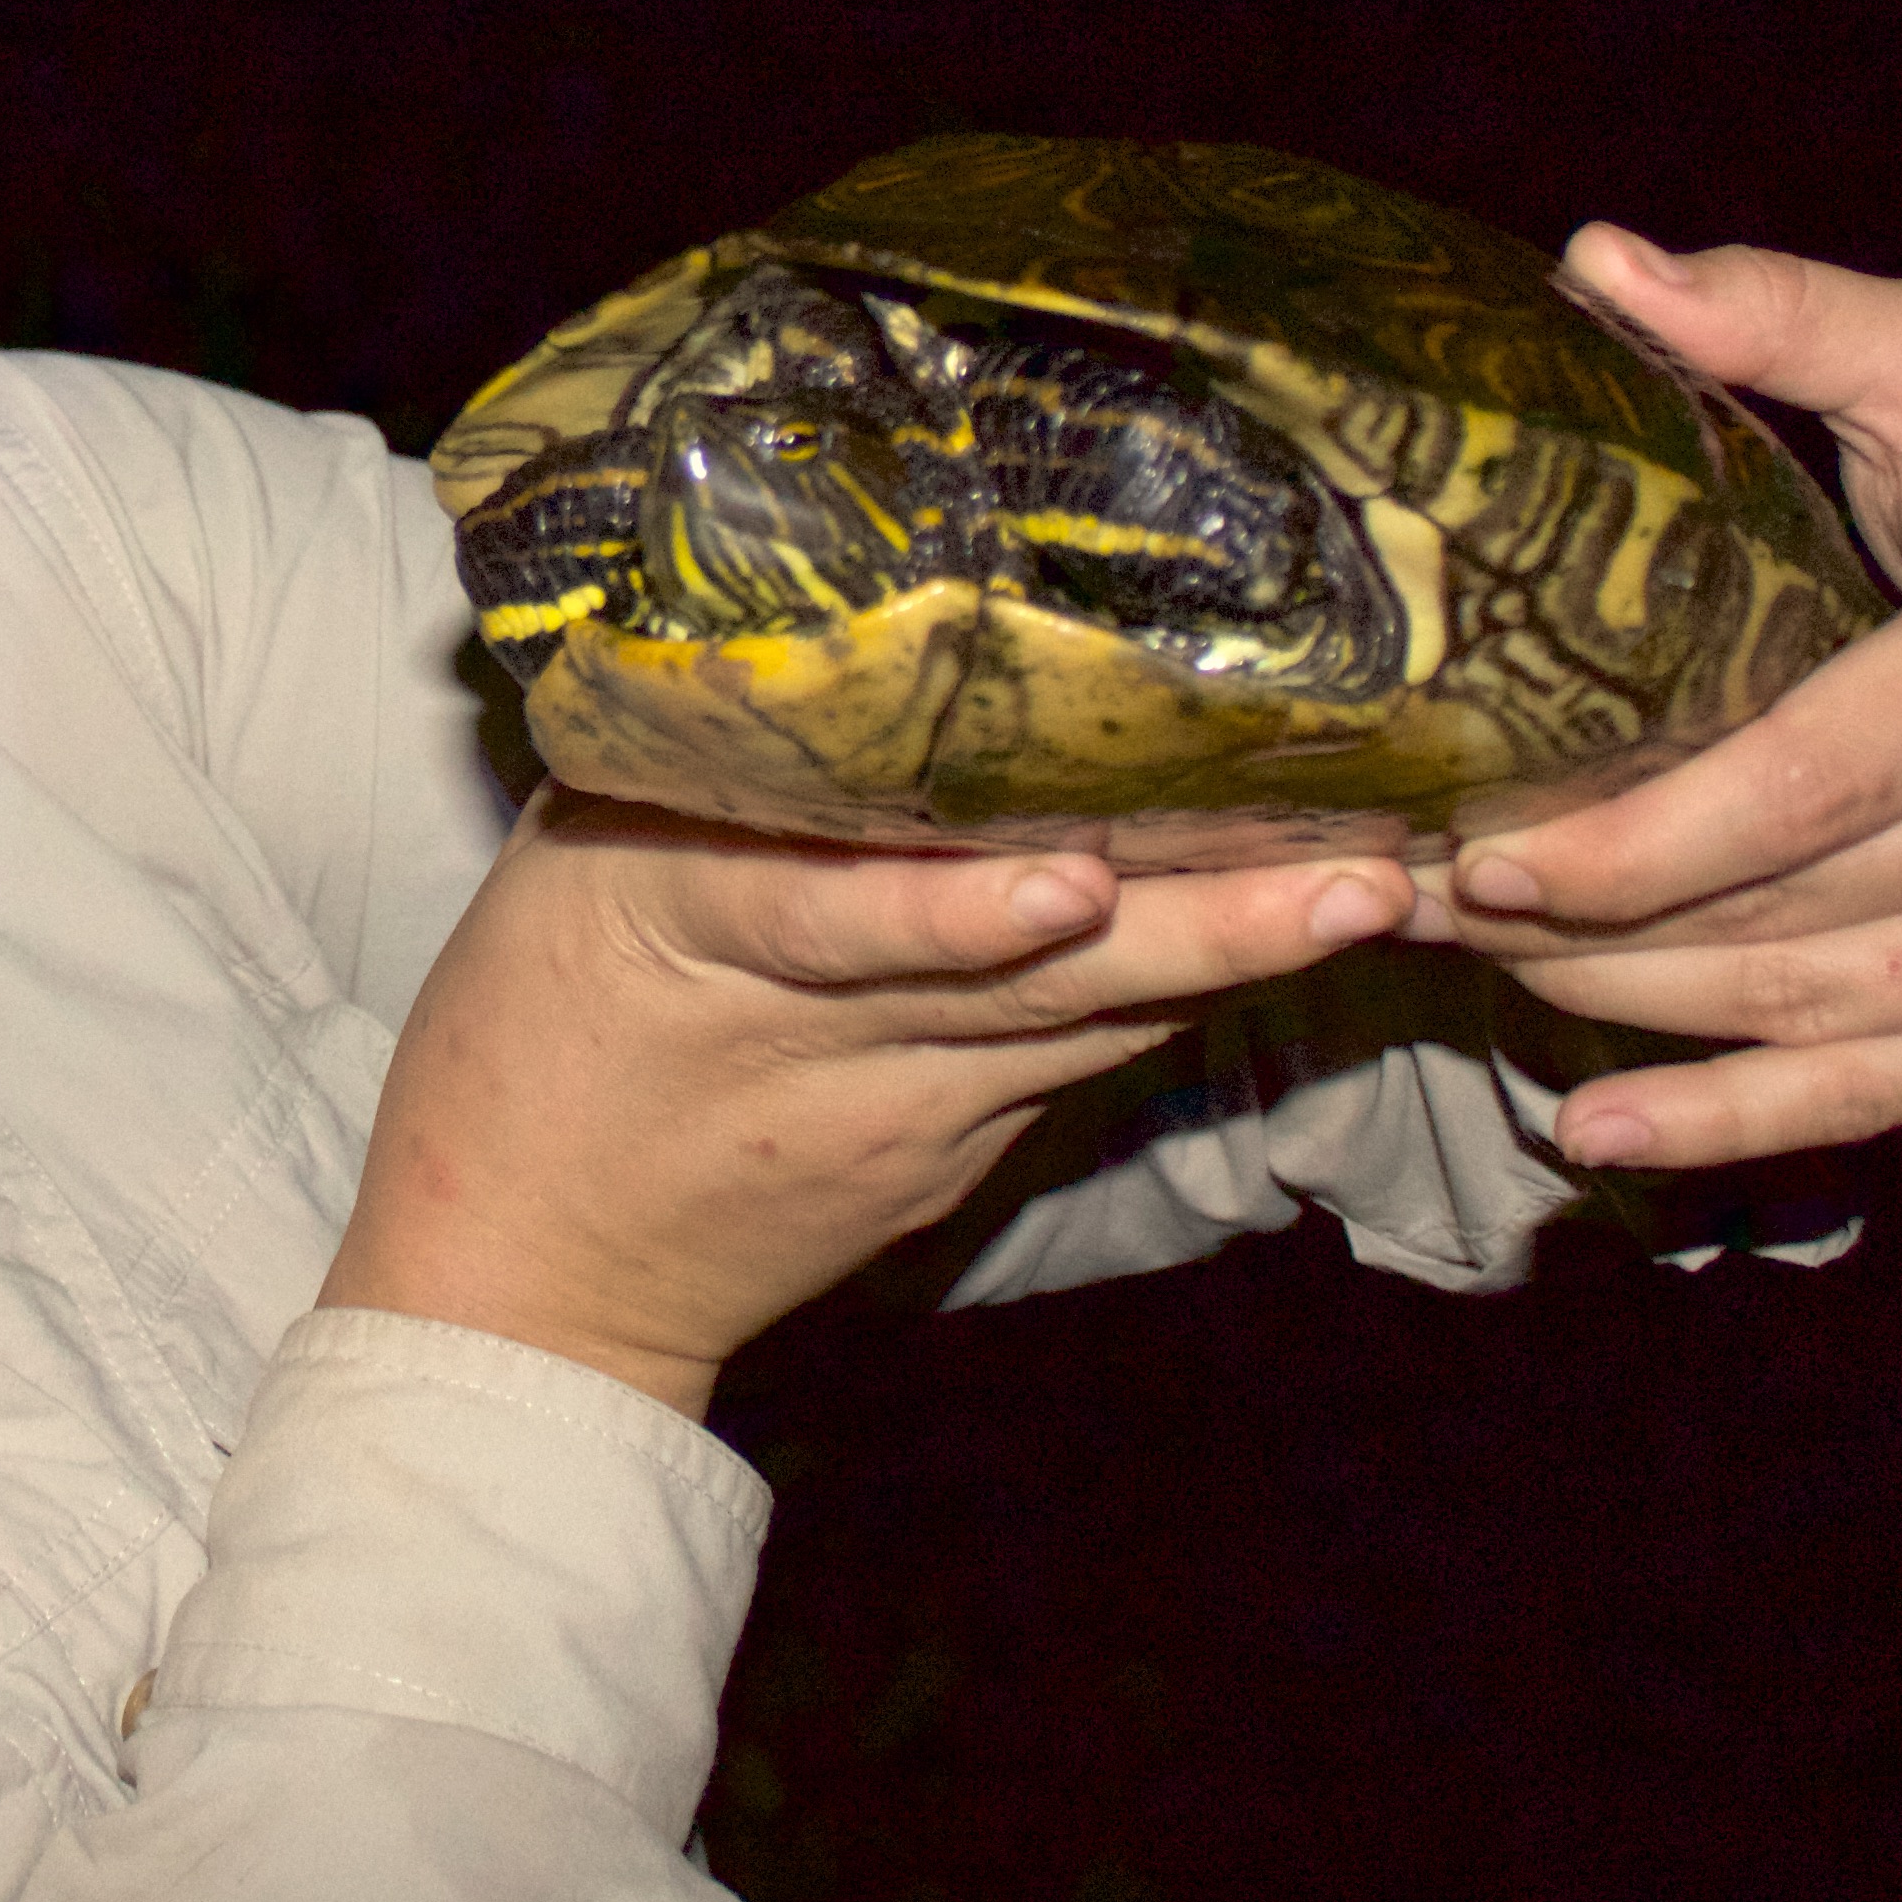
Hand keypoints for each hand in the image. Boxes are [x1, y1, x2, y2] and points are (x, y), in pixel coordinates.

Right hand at [323, 788, 1407, 1413]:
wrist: (525, 1286)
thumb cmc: (524, 1039)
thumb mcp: (558, 876)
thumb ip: (695, 769)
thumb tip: (829, 616)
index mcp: (683, 940)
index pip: (830, 923)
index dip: (955, 910)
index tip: (1074, 880)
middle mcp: (817, 1044)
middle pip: (1027, 984)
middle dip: (1203, 926)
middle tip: (1358, 872)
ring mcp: (904, 1122)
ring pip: (1088, 1026)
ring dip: (1237, 959)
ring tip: (1377, 890)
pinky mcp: (951, 1164)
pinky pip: (1079, 1059)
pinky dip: (1177, 991)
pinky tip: (1287, 932)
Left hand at [1405, 226, 1901, 1171]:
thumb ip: (1784, 315)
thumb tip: (1596, 263)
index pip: (1806, 780)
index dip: (1634, 837)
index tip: (1482, 850)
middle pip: (1785, 908)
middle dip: (1586, 920)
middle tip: (1424, 893)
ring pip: (1805, 1011)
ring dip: (1619, 1008)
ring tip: (1471, 968)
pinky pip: (1876, 1101)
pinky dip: (1727, 1128)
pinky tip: (1594, 1141)